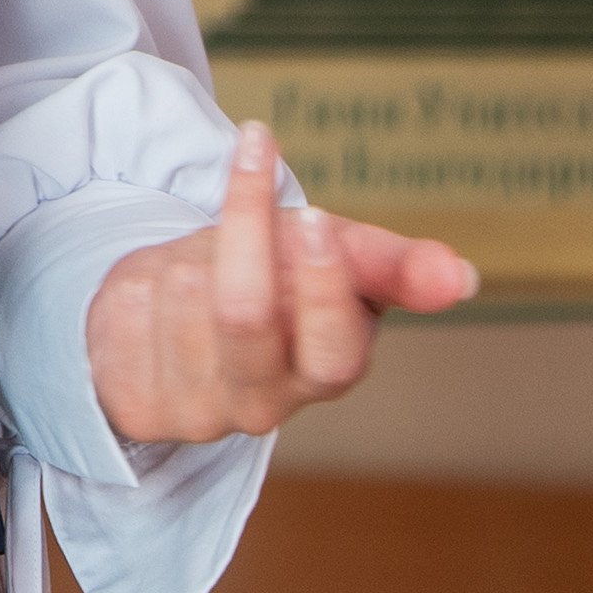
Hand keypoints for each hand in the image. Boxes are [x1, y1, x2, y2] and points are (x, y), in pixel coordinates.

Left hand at [83, 126, 479, 445]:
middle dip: (246, 238)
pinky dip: (144, 272)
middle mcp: (262, 405)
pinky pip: (130, 303)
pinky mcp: (133, 397)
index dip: (323, 284)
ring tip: (204, 253)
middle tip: (252, 183)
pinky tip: (159, 288)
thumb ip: (399, 267)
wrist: (183, 312)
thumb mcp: (338, 261)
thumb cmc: (277, 280)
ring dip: (191, 248)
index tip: (312, 216)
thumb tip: (462, 277)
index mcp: (324, 373)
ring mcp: (193, 409)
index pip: (334, 348)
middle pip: (246, 314)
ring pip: (183, 293)